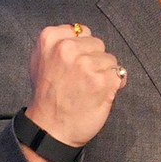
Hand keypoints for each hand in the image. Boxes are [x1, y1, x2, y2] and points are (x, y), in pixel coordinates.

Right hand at [25, 24, 125, 147]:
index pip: (82, 31)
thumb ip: (59, 43)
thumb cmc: (47, 97)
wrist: (49, 129)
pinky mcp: (102, 80)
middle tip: (78, 79)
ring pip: (110, 59)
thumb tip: (79, 32)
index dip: (81, 49)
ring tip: (86, 88)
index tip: (71, 65)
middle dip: (93, 60)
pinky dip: (113, 85)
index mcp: (50, 38)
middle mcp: (67, 48)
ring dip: (104, 74)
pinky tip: (98, 95)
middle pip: (98, 43)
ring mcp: (86, 64)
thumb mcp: (41, 60)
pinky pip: (119, 74)